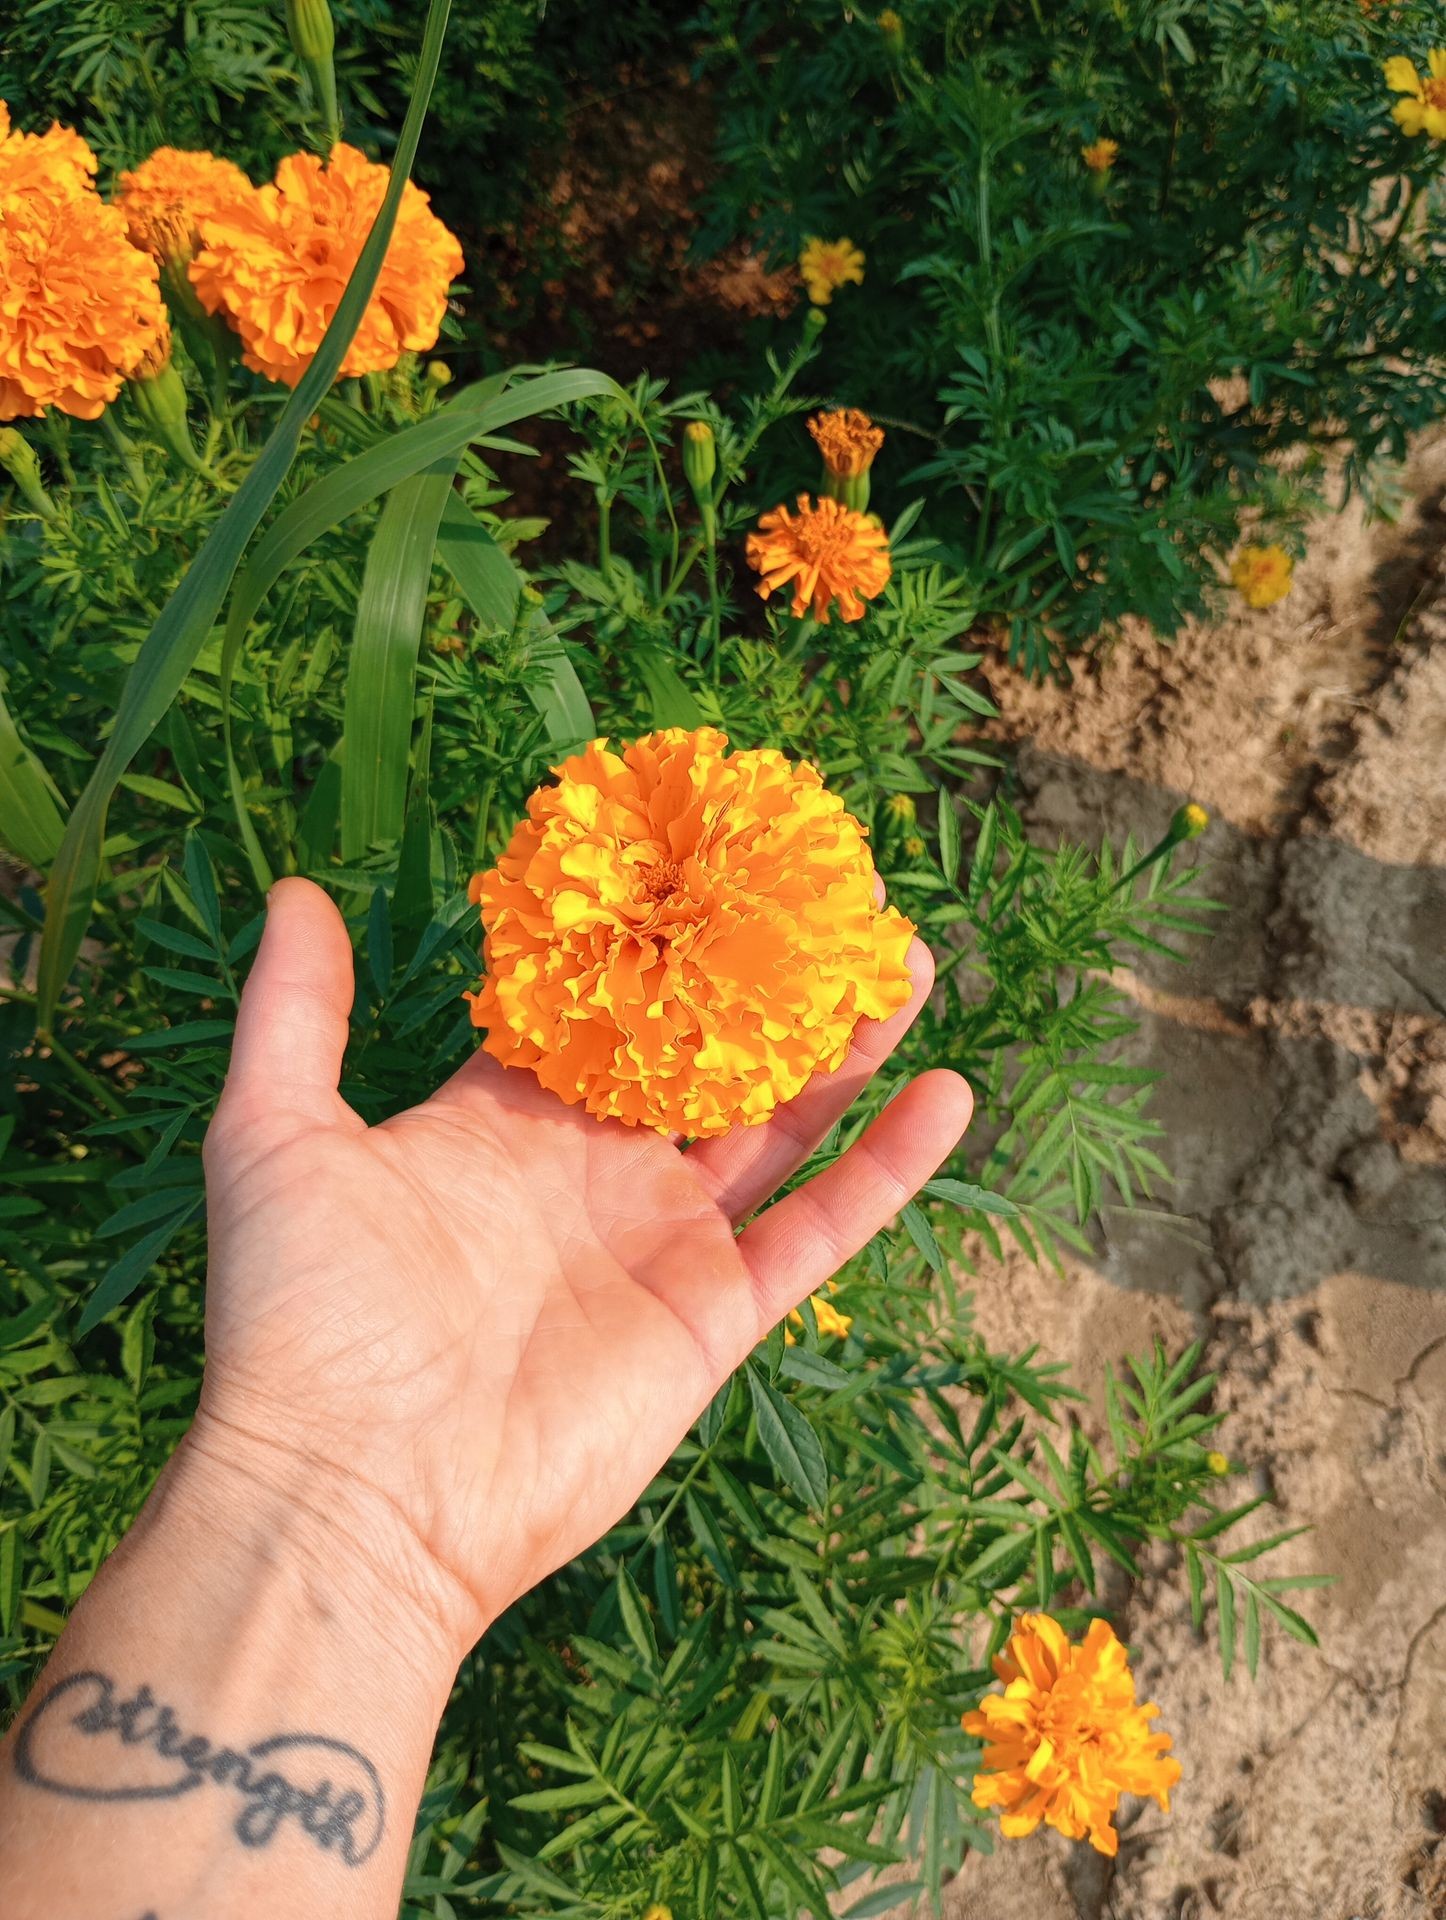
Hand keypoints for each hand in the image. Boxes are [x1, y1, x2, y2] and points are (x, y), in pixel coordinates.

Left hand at [196, 878, 971, 1657]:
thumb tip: (297, 891)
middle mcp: (595, 1168)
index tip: (712, 854)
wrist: (361, 1492)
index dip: (656, 933)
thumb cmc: (305, 1313)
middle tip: (837, 894)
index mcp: (505, 1117)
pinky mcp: (716, 1315)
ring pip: (779, 1121)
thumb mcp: (276, 1134)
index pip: (599, 1003)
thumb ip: (295, 1010)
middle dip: (769, 975)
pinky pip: (820, 1229)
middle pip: (708, 1050)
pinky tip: (947, 1093)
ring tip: (906, 959)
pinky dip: (888, 1169)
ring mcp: (663, 1240)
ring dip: (846, 1046)